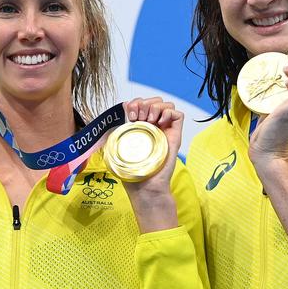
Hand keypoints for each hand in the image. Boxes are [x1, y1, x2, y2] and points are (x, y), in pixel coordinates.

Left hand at [120, 97, 180, 231]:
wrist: (146, 187)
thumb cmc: (133, 173)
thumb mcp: (117, 149)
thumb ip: (114, 135)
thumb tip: (109, 120)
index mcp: (140, 128)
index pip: (141, 104)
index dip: (136, 103)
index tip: (129, 113)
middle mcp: (154, 127)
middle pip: (154, 101)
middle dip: (145, 103)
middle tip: (138, 117)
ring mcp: (165, 131)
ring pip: (166, 105)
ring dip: (155, 106)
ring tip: (149, 120)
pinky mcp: (175, 136)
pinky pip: (178, 115)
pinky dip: (168, 112)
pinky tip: (159, 122)